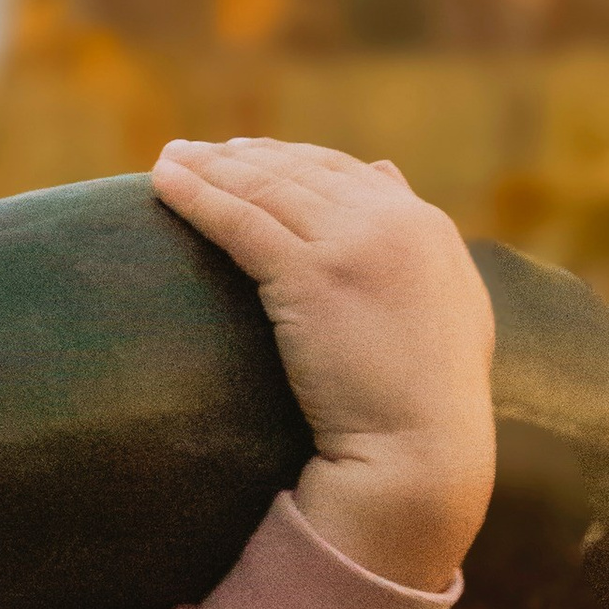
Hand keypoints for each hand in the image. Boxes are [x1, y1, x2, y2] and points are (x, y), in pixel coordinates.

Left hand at [152, 138, 495, 592]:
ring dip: (209, 168)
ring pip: (265, 189)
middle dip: (239, 157)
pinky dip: (198, 196)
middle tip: (191, 152)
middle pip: (299, 172)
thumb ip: (416, 239)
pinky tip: (162, 185)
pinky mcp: (312, 275)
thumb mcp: (446, 304)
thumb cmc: (427, 403)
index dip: (287, 159)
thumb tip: (382, 169)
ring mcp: (352, 244)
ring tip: (166, 161)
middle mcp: (392, 221)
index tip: (242, 154)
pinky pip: (241, 221)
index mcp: (425, 226)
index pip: (343, 172)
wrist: (420, 456)